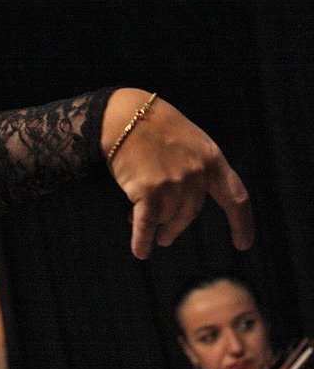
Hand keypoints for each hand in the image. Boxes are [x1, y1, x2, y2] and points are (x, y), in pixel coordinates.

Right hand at [103, 88, 252, 258]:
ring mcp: (174, 183)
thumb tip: (178, 206)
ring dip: (153, 224)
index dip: (241, 223)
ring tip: (134, 220)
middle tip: (166, 239)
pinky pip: (147, 223)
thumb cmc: (151, 127)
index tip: (243, 244)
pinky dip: (142, 240)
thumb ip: (193, 169)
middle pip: (190, 213)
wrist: (124, 117)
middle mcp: (197, 173)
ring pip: (166, 217)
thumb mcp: (186, 142)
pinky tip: (141, 252)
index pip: (235, 196)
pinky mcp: (149, 191)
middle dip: (176, 228)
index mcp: (212, 159)